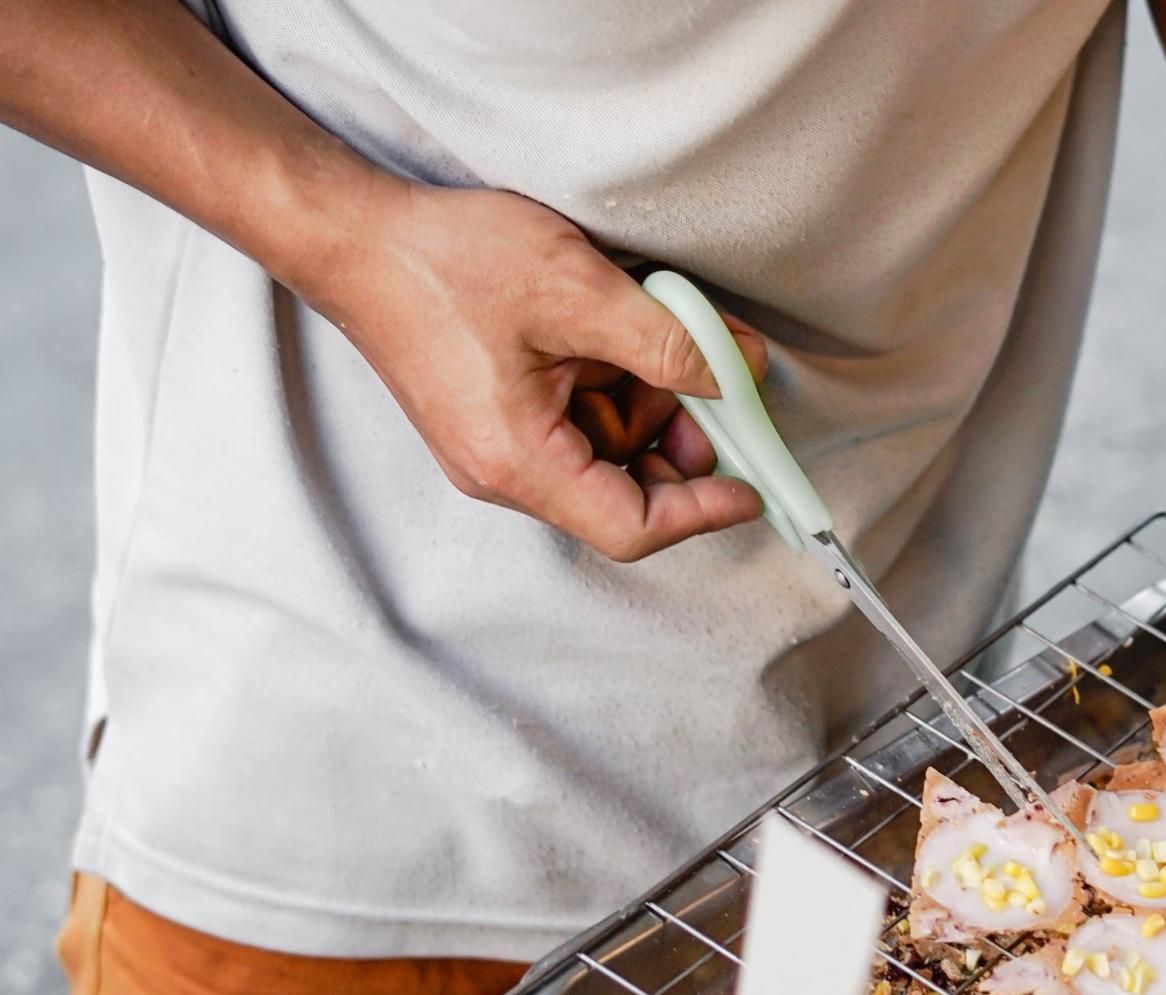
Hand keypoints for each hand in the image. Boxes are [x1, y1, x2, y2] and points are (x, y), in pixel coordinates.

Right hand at [298, 180, 767, 560]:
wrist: (352, 236)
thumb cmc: (442, 262)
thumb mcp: (575, 291)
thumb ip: (667, 341)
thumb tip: (737, 375)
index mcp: (519, 462)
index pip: (632, 527)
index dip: (702, 511)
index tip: (752, 486)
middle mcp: (504, 472)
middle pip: (624, 493)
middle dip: (677, 441)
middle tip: (709, 381)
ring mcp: (497, 448)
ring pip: (606, 451)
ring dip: (643, 400)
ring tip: (645, 329)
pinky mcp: (496, 418)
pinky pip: (577, 422)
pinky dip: (609, 383)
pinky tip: (606, 330)